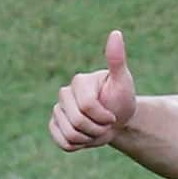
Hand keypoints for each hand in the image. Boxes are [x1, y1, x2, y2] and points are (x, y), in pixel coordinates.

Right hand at [49, 30, 136, 150]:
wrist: (118, 119)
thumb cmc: (122, 99)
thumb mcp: (123, 81)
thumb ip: (117, 60)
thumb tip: (116, 33)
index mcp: (79, 82)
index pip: (88, 107)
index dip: (105, 116)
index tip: (113, 114)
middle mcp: (64, 94)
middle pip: (78, 123)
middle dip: (98, 129)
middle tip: (106, 123)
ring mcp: (57, 110)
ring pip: (70, 135)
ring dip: (90, 138)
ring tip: (97, 129)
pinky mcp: (54, 125)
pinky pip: (62, 143)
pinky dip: (78, 145)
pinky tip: (86, 137)